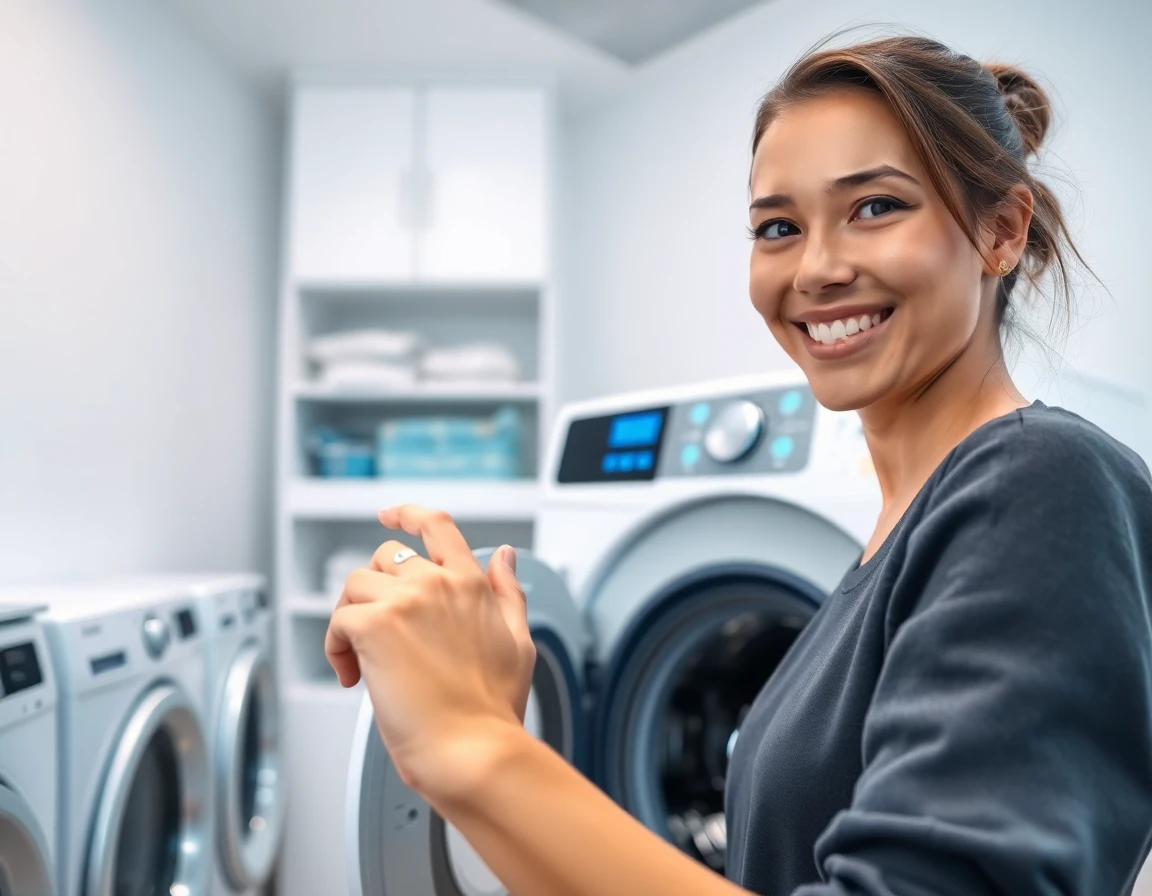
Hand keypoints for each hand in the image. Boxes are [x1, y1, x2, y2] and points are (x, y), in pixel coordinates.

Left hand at [324, 504, 535, 798]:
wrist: (473, 750)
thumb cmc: (492, 711)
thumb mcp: (518, 642)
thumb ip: (509, 594)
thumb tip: (505, 556)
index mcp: (471, 585)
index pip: (437, 526)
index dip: (408, 514)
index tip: (390, 515)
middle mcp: (439, 584)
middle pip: (384, 558)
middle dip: (373, 591)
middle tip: (372, 634)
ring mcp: (407, 601)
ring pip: (356, 585)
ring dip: (350, 620)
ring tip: (360, 660)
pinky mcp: (375, 625)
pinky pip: (338, 619)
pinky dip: (336, 647)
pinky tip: (352, 675)